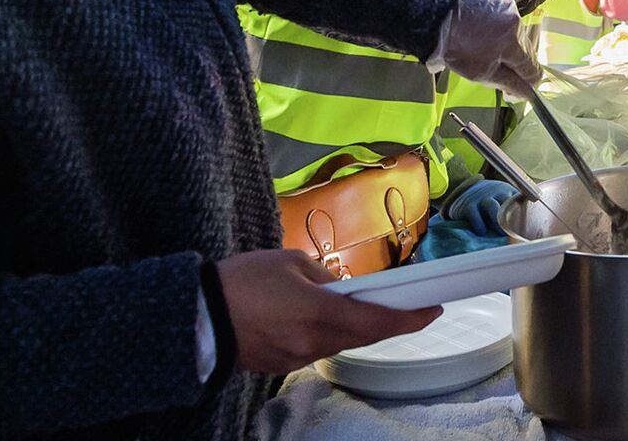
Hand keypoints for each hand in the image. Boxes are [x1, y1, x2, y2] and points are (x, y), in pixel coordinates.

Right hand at [217, 249, 442, 373]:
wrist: (194, 319)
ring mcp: (298, 358)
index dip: (410, 318)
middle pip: (364, 335)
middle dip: (388, 320)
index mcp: (319, 314)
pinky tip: (324, 317)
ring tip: (362, 305)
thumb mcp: (289, 262)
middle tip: (409, 304)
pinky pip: (318, 348)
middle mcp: (314, 343)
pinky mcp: (283, 365)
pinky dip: (330, 332)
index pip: (378, 322)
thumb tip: (340, 289)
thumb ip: (323, 277)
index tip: (433, 309)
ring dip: (357, 326)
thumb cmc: (241, 282)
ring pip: (342, 342)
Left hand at [439, 0, 538, 96]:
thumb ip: (508, 82)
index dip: (528, 82)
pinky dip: (498, 27)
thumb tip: (527, 92)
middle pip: (524, 50)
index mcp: (514, 41)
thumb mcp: (480, 72)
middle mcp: (516, 20)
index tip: (520, 88)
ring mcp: (507, 5)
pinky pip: (505, 17)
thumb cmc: (455, 47)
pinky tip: (482, 31)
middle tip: (497, 70)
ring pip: (515, 33)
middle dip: (514, 63)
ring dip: (506, 44)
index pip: (532, 68)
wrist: (433, 15)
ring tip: (485, 48)